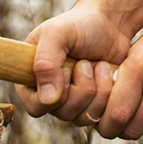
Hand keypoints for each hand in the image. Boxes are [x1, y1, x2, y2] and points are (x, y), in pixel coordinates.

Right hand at [15, 3, 131, 125]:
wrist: (111, 25)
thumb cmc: (80, 25)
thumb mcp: (56, 33)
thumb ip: (45, 62)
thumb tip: (48, 99)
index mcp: (32, 80)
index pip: (35, 108)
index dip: (54, 93)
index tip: (67, 68)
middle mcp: (50, 97)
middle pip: (63, 114)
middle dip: (81, 86)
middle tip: (85, 62)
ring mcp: (73, 105)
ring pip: (83, 118)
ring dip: (97, 89)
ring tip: (99, 65)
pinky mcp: (94, 107)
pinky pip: (101, 116)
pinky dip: (110, 94)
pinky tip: (109, 75)